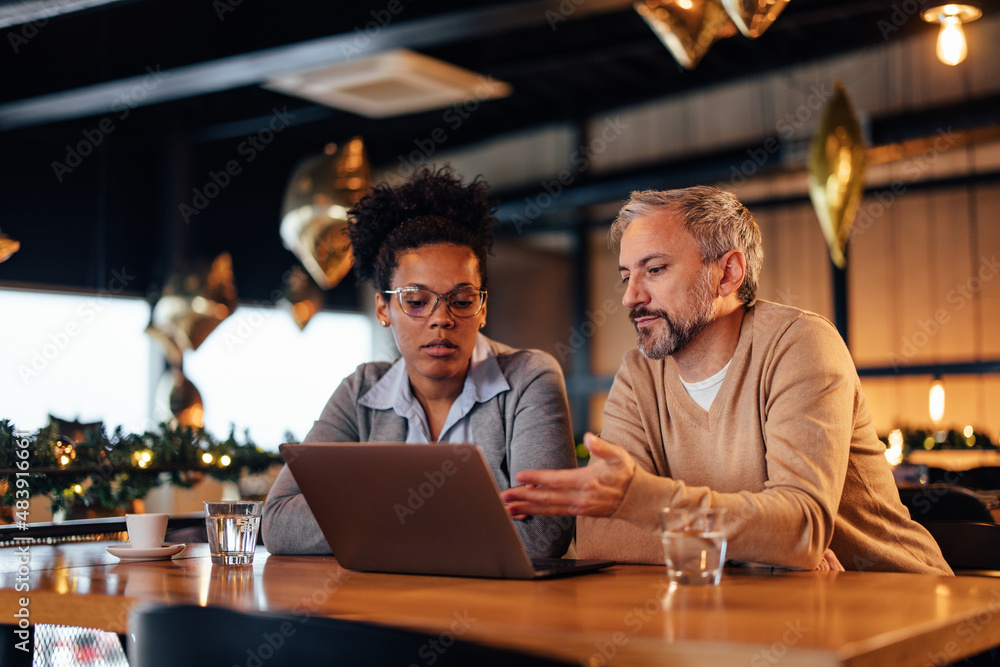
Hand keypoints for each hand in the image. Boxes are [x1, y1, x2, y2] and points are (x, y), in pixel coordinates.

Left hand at [500, 432, 635, 516]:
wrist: (638, 499)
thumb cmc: (626, 473)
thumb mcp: (619, 455)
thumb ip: (602, 447)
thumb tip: (588, 437)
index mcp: (587, 481)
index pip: (557, 479)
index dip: (538, 477)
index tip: (520, 475)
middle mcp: (581, 497)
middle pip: (547, 497)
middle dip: (523, 497)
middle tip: (503, 495)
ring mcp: (578, 507)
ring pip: (548, 508)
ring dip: (526, 507)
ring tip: (506, 506)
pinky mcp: (578, 512)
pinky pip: (553, 513)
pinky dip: (536, 512)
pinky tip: (522, 512)